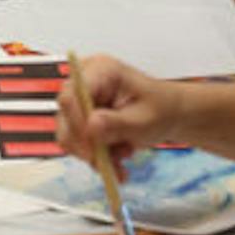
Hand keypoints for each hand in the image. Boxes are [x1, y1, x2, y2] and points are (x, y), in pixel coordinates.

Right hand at [55, 55, 183, 179]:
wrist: (168, 115)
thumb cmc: (161, 109)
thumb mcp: (144, 119)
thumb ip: (117, 123)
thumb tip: (90, 127)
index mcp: (100, 70)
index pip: (72, 94)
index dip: (76, 122)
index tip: (92, 150)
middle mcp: (84, 82)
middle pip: (65, 115)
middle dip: (86, 145)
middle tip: (109, 164)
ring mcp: (80, 100)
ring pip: (69, 133)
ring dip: (94, 154)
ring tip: (121, 162)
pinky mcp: (81, 118)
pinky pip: (77, 142)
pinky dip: (96, 157)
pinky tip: (116, 162)